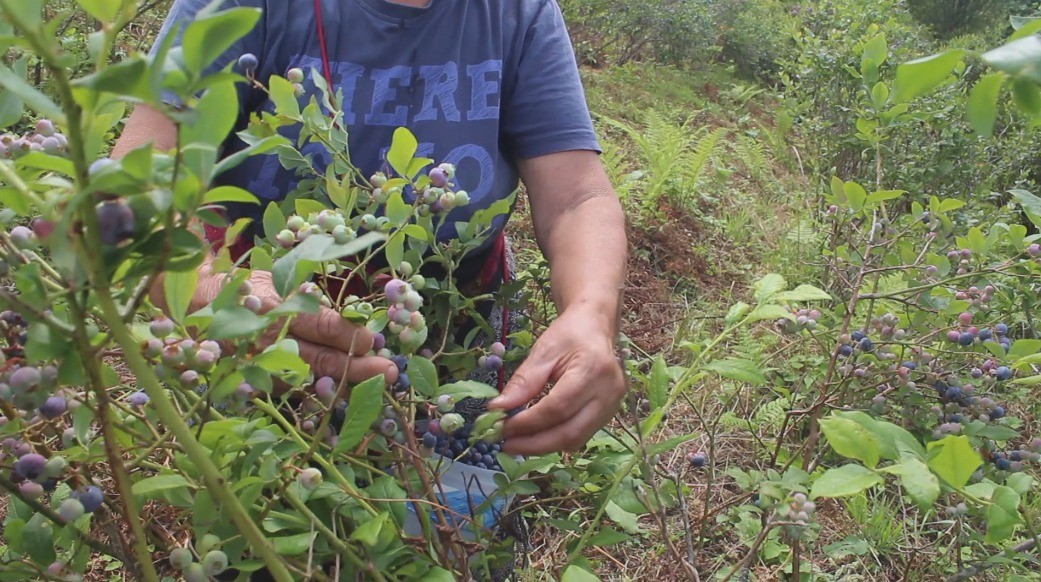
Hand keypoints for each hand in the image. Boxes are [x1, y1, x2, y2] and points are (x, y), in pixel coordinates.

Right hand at [245, 272, 398, 383]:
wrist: (199, 309)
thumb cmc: (248, 289)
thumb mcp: (278, 281)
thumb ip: (310, 297)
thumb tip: (351, 315)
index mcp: (278, 309)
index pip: (323, 325)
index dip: (352, 335)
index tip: (373, 341)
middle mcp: (271, 340)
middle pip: (322, 359)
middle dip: (359, 368)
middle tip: (388, 372)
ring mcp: (263, 366)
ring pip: (311, 380)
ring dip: (345, 384)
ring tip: (374, 386)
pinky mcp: (257, 383)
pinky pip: (295, 389)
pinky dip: (320, 390)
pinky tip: (343, 390)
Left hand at [488, 307, 625, 454]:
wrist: (596, 328)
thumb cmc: (569, 335)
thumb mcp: (543, 352)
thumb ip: (523, 382)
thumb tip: (497, 409)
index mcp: (592, 370)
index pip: (557, 408)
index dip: (528, 423)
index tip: (502, 427)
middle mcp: (608, 392)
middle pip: (570, 432)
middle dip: (535, 444)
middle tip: (506, 445)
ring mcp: (613, 406)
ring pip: (577, 439)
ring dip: (544, 446)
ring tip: (518, 443)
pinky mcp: (610, 414)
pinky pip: (581, 435)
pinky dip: (556, 440)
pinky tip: (537, 437)